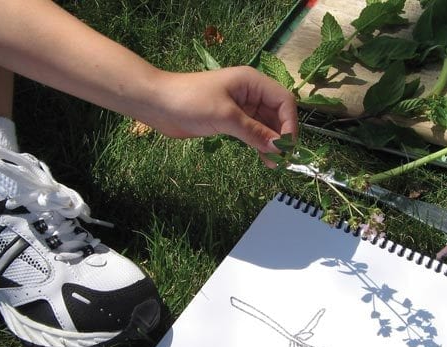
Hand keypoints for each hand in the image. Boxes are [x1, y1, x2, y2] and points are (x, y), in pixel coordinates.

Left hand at [142, 66, 297, 166]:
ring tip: (274, 164)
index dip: (289, 124)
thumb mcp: (225, 116)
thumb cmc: (190, 101)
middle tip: (283, 159)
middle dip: (282, 136)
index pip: (284, 101)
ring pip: (266, 126)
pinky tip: (264, 159)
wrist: (157, 103)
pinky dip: (259, 145)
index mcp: (253, 82)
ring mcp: (241, 107)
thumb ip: (254, 132)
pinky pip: (253, 132)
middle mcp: (251, 93)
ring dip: (272, 143)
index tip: (287, 147)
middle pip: (278, 114)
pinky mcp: (231, 120)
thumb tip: (278, 148)